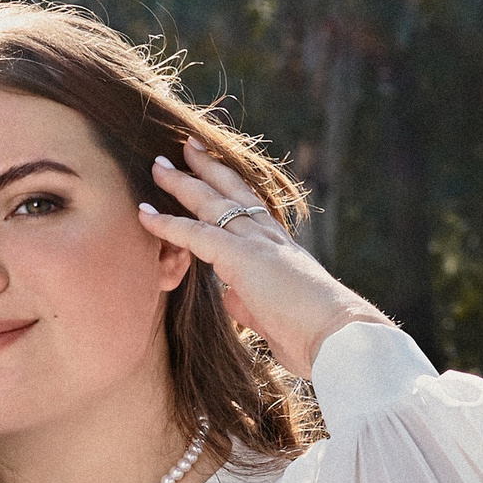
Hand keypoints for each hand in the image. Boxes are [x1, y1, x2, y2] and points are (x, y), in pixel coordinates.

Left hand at [140, 138, 391, 379]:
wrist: (337, 336)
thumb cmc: (313, 335)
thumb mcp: (273, 316)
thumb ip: (249, 302)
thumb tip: (229, 296)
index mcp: (280, 248)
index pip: (250, 208)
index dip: (229, 187)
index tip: (213, 171)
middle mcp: (269, 236)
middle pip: (231, 191)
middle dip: (206, 168)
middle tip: (186, 147)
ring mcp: (256, 242)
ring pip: (211, 202)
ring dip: (182, 182)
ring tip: (158, 165)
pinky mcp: (242, 257)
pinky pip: (196, 234)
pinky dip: (168, 224)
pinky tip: (145, 213)